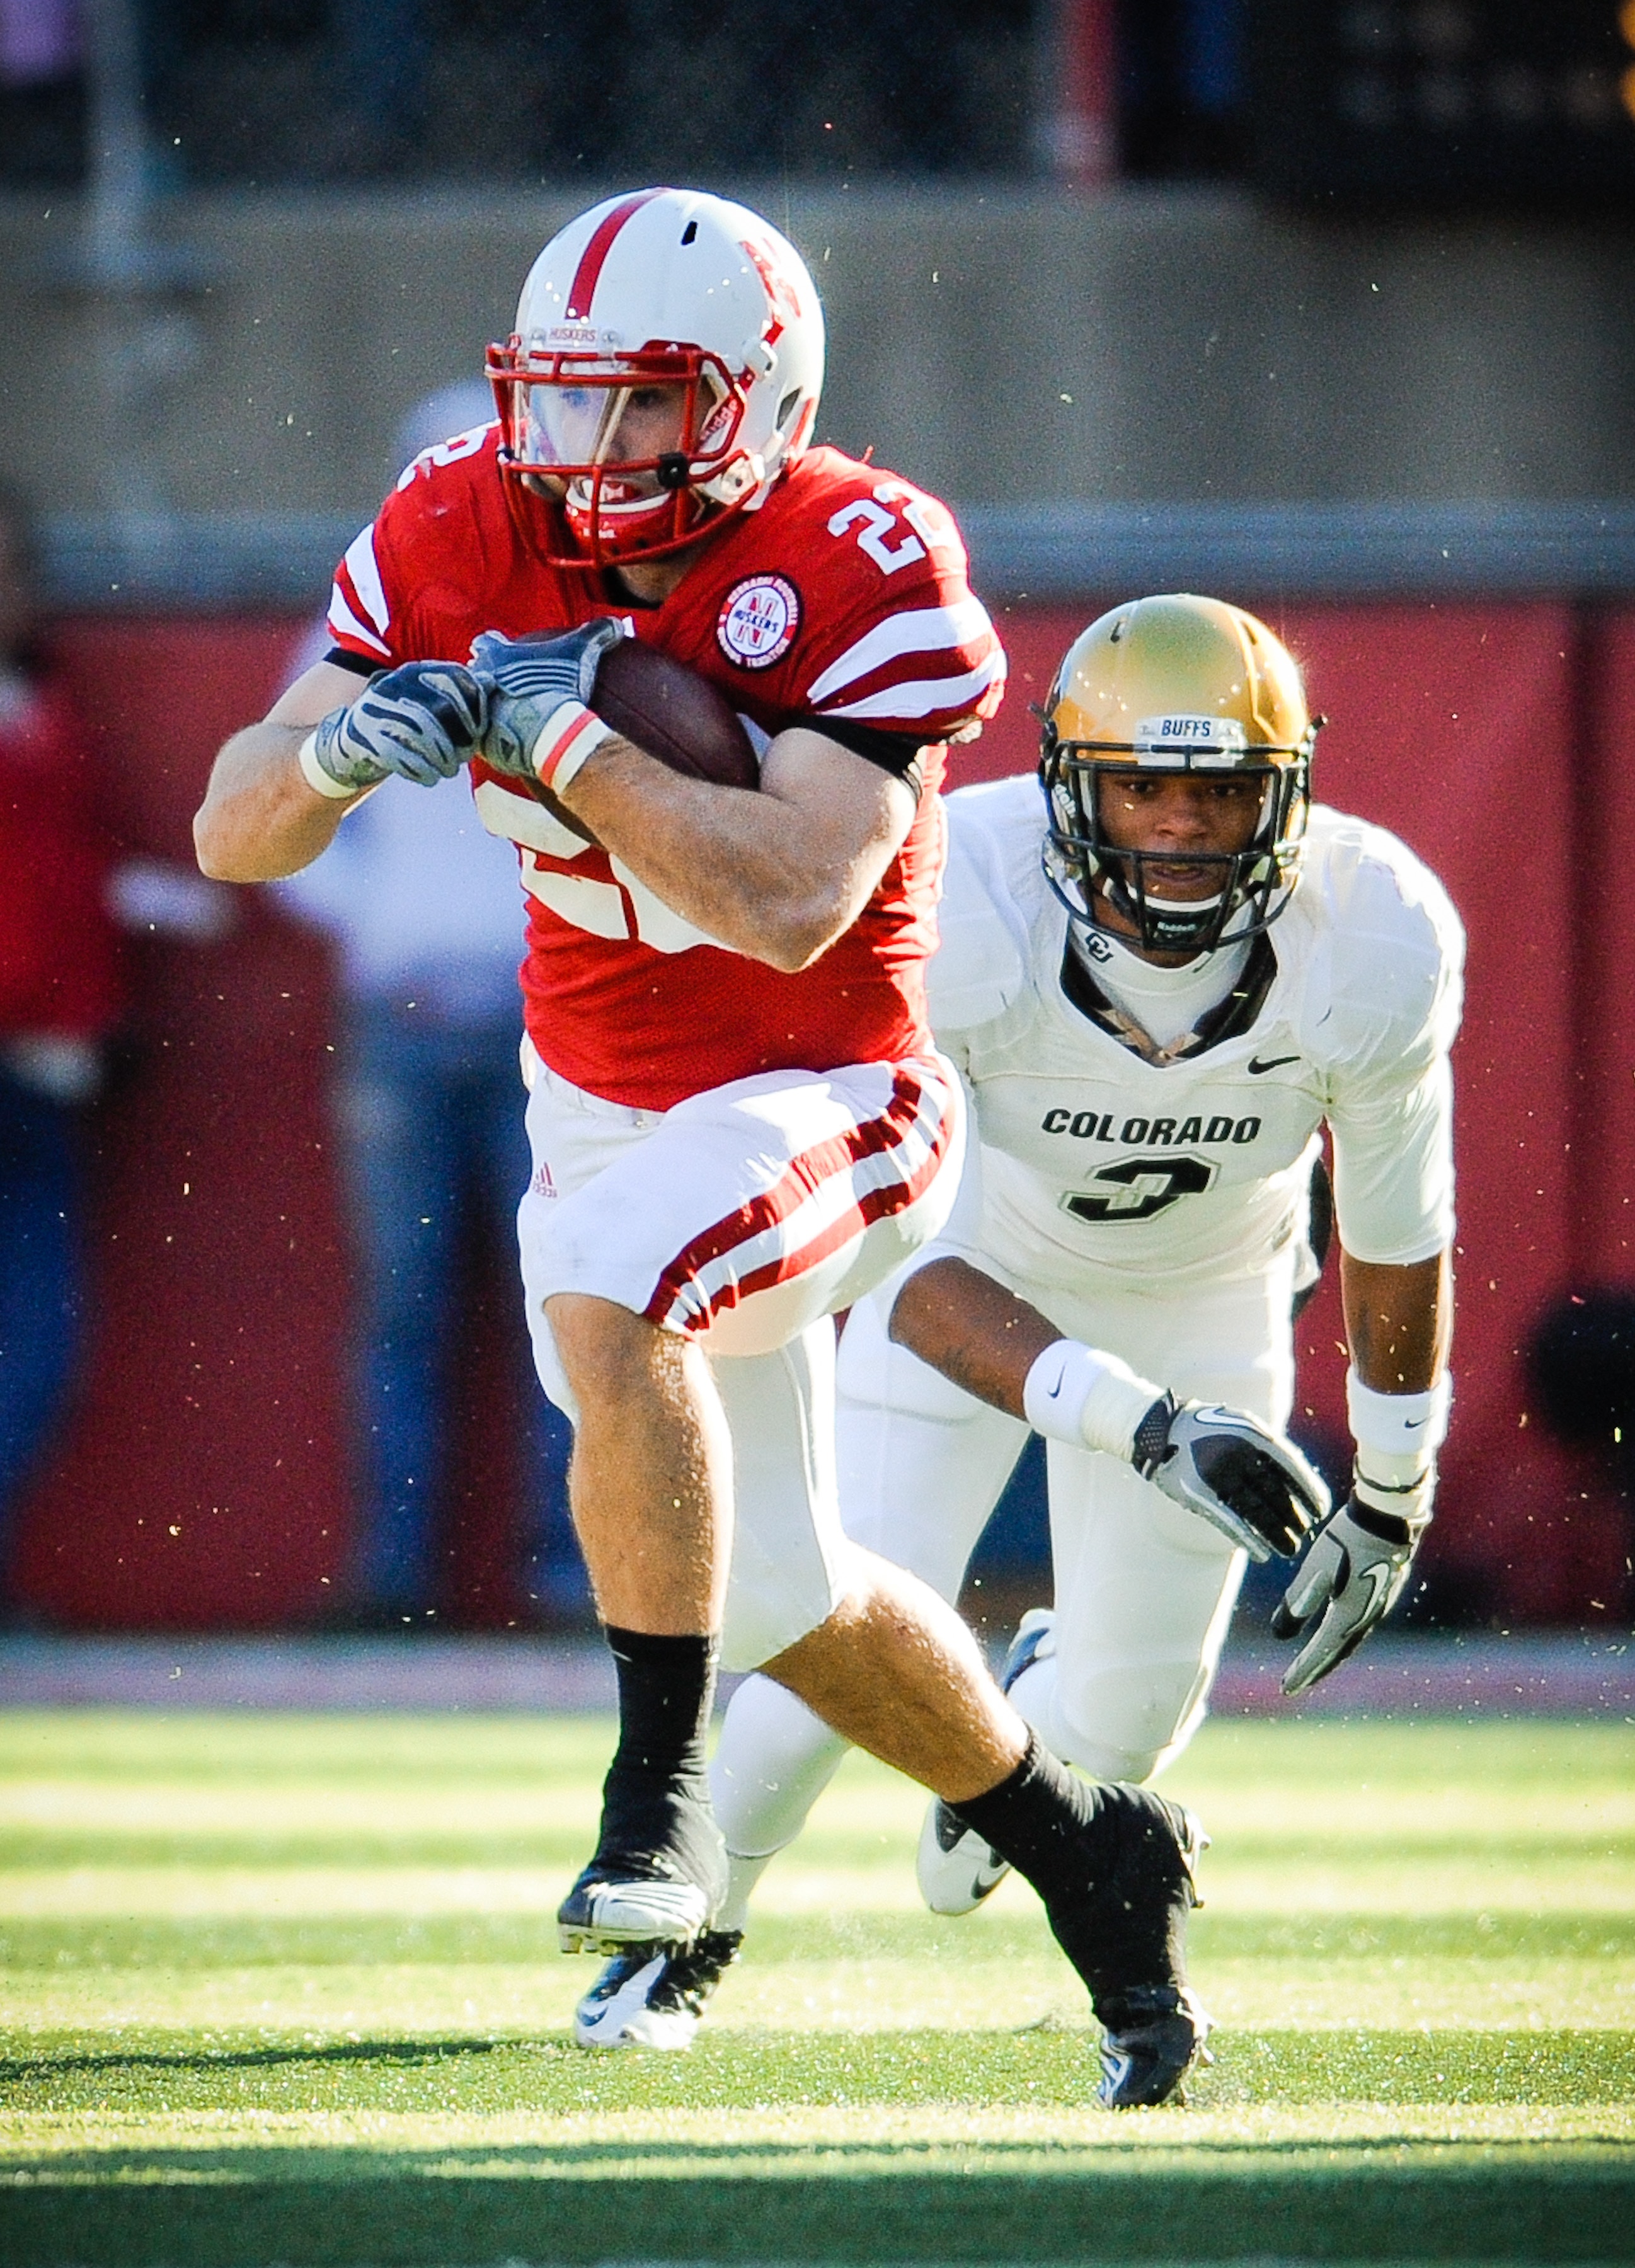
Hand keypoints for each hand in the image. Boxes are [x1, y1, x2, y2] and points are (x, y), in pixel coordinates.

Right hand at [308, 662, 487, 790]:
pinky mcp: (367, 738)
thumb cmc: (402, 724)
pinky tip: (431, 777)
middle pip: (442, 710)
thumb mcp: (427, 701)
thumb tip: (492, 682)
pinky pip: (405, 757)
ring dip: (443, 759)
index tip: (480, 731)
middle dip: (461, 738)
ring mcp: (378, 710)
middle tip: (465, 756)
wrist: (351, 743)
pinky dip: (423, 772)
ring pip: (425, 735)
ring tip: (449, 769)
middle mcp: (395, 684)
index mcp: (414, 671)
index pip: (455, 679)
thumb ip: (457, 692)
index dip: (475, 707)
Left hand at [470, 620, 625, 779]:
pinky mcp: (481, 738)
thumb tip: (618, 623)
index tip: (500, 649)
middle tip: (502, 683)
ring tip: (504, 712)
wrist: (547, 731)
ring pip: (474, 703)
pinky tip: (506, 737)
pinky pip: (481, 734)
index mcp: (498, 655)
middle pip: (474, 671)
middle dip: (485, 675)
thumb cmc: (560, 686)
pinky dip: (491, 734)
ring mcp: (478, 710)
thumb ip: (598, 633)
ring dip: (485, 705)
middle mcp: (481, 679)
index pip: (486, 641)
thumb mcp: (582, 652)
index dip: (493, 644)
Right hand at [1133, 1397, 1329, 1561]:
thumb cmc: (1207, 1428)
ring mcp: (1216, 1475)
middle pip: (1274, 1493)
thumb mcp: (1239, 1425)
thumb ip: (1266, 1449)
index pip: (1290, 1466)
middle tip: (1305, 1532)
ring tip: (1289, 1548)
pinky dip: (1248, 1540)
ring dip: (1275, 1533)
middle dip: (1293, 1516)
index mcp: (1251, 1434)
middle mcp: (1236, 1454)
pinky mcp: (1198, 1494)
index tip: (1321, 1510)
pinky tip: (1262, 1553)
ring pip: (1255, 1512)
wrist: (1161, 1429)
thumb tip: (1299, 1483)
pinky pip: (1229, 1522)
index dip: (1308, 1490)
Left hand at [1272, 1494, 1423, 1693]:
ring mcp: (1377, 1605)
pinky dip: (1342, 1637)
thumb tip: (1280, 1634)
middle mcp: (1366, 1618)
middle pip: (1336, 1653)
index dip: (1302, 1671)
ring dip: (1330, 1654)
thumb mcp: (1316, 1570)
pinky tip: (1337, 1631)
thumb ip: (1297, 1602)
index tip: (1285, 1688)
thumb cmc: (1349, 1540)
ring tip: (1313, 1663)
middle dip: (1315, 1669)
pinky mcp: (1381, 1592)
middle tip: (1295, 1684)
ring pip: (1349, 1640)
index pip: (1319, 1652)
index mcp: (1349, 1616)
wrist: (1388, 1517)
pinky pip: (1358, 1625)